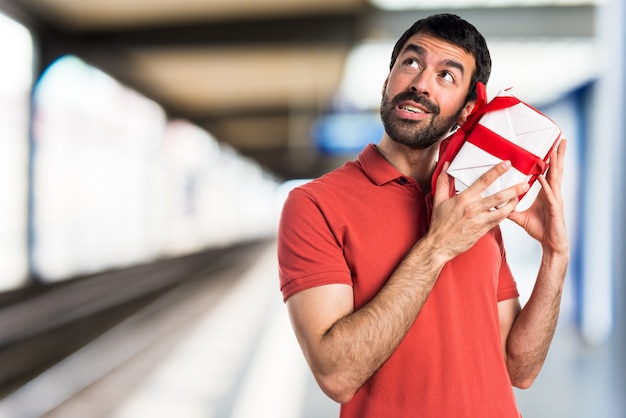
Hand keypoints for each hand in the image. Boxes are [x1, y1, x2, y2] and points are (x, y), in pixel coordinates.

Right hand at [429, 159, 528, 260]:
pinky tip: (510, 208)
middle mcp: (474, 208)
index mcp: (464, 198)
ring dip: (514, 202)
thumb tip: (445, 166)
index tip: (507, 164)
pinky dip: (506, 213)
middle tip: (525, 183)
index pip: (484, 181)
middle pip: (499, 196)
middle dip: (514, 189)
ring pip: (503, 210)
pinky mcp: (484, 229)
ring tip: (520, 196)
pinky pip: (499, 220)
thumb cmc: (440, 224)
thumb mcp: (438, 200)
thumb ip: (443, 181)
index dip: (497, 171)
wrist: (440, 244)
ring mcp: (480, 220)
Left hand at [508, 140, 568, 254]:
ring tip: (555, 151)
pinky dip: (546, 186)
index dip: (550, 160)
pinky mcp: (554, 209)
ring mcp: (555, 200)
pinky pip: (550, 195)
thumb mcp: (521, 217)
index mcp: (546, 193)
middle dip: (558, 155)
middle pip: (556, 171)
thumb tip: (497, 204)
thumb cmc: (540, 229)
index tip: (550, 147)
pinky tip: (543, 177)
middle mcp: (552, 193)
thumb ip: (510, 209)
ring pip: (556, 179)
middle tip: (561, 140)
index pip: (548, 172)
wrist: (550, 243)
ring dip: (555, 164)